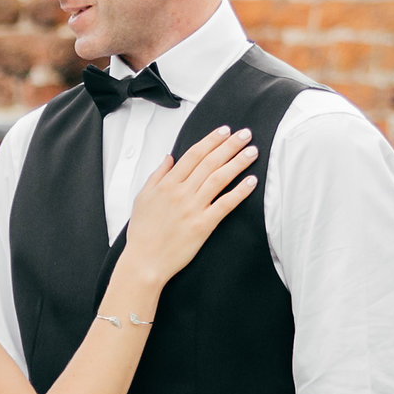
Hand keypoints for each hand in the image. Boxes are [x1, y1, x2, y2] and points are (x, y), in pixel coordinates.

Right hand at [119, 127, 259, 290]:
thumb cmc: (142, 234)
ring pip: (219, 178)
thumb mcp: (143, 199)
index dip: (211, 141)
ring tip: (251, 152)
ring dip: (238, 162)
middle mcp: (181, 193)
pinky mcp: (203, 225)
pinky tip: (251, 181)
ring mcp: (193, 208)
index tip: (224, 131)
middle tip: (245, 134)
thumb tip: (169, 158)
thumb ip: (157, 176)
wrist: (144, 262)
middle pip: (210, 162)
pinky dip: (239, 191)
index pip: (193, 155)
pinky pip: (225, 204)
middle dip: (230, 145)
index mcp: (167, 185)